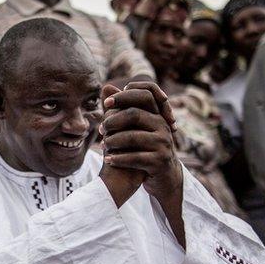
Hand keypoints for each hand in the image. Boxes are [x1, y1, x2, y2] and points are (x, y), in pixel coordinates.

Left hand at [101, 84, 181, 204]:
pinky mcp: (160, 161)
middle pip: (134, 114)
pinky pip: (135, 157)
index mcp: (157, 114)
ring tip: (103, 145)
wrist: (162, 177)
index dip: (124, 95)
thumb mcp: (134, 128)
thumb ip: (121, 109)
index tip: (106, 103)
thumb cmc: (144, 149)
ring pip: (133, 137)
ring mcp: (164, 144)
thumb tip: (106, 86)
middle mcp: (163, 126)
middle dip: (113, 120)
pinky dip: (119, 159)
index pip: (145, 93)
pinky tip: (108, 160)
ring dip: (113, 141)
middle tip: (101, 129)